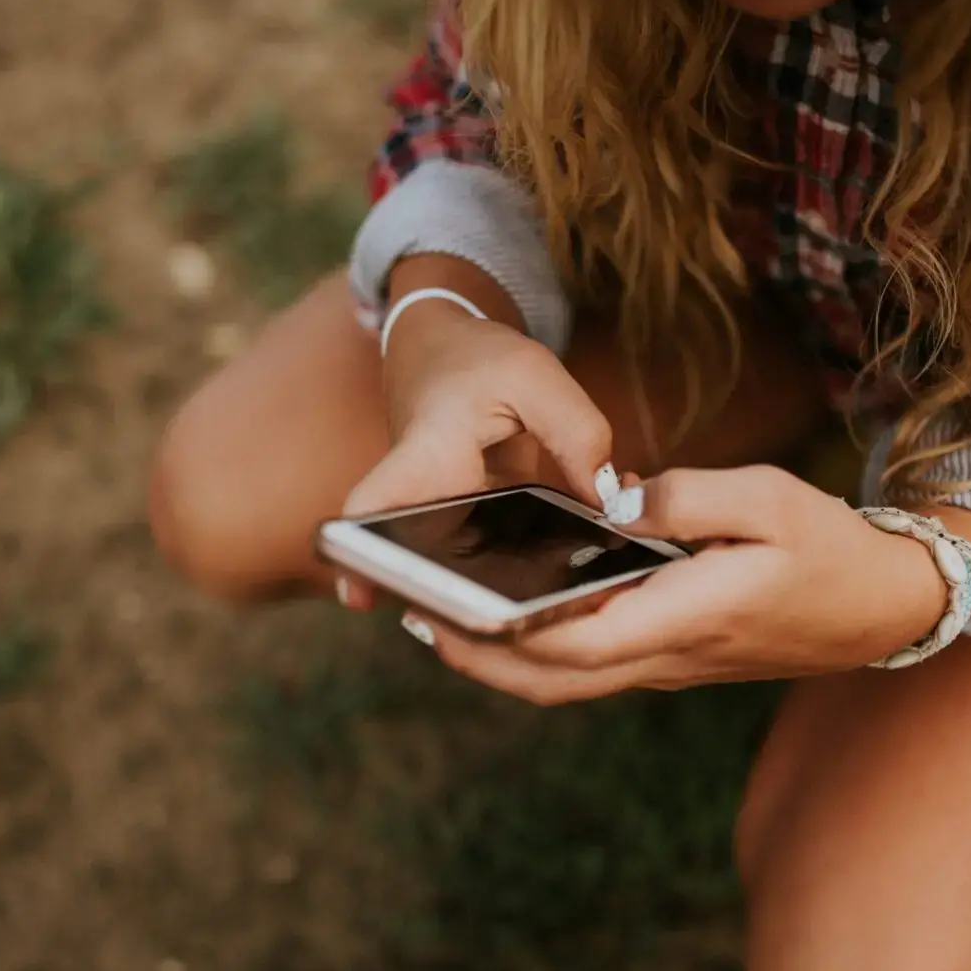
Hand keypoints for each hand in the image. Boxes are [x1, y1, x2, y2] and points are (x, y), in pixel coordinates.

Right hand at [338, 296, 615, 605]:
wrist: (445, 346)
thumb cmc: (476, 359)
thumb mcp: (536, 377)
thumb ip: (578, 434)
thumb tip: (609, 504)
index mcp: (427, 453)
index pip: (374, 506)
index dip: (361, 556)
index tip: (362, 597)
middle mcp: (425, 495)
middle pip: (423, 563)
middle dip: (465, 600)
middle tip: (513, 624)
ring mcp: (446, 513)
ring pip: (467, 568)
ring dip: (514, 586)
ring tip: (573, 598)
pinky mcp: (473, 521)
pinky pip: (499, 553)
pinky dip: (541, 557)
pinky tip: (594, 555)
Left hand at [406, 464, 948, 702]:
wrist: (880, 609)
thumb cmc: (828, 547)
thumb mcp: (768, 497)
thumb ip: (685, 495)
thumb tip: (610, 503)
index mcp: (690, 616)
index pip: (575, 640)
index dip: (502, 633)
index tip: (443, 608)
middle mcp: (669, 656)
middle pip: (551, 679)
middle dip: (478, 655)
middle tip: (414, 616)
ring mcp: (668, 667)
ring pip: (566, 682)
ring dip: (500, 659)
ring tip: (439, 616)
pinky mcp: (670, 660)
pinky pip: (589, 667)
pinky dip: (537, 650)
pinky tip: (508, 610)